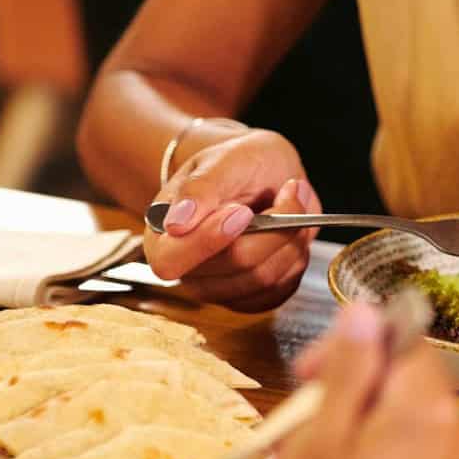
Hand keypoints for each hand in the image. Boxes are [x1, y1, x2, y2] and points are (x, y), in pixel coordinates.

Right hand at [144, 129, 321, 311]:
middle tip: (287, 192)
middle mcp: (188, 272)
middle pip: (235, 265)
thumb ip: (198, 189)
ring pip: (265, 277)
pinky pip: (282, 288)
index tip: (242, 211)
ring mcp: (220, 289)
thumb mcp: (220, 161)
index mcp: (162, 238)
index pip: (171, 261)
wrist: (262, 173)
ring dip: (290, 238)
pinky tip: (290, 232)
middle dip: (272, 227)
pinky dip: (296, 256)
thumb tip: (176, 224)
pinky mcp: (251, 298)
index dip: (209, 240)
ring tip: (290, 205)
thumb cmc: (236, 165)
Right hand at [264, 304, 458, 458]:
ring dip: (347, 427)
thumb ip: (349, 369)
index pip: (402, 338)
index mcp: (428, 408)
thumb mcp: (322, 437)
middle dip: (343, 392)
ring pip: (397, 418)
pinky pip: (406, 454)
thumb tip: (365, 311)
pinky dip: (367, 456)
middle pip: (400, 378)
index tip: (306, 373)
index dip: (351, 347)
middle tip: (294, 426)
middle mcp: (455, 431)